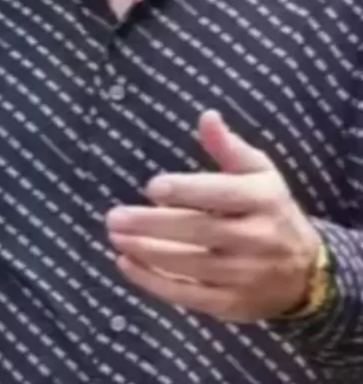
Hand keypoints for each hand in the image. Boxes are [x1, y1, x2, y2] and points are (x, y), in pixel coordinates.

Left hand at [106, 110, 320, 322]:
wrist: (305, 273)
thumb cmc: (270, 210)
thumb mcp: (259, 173)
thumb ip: (229, 148)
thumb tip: (207, 116)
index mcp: (263, 200)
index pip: (221, 194)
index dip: (187, 190)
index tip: (152, 186)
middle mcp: (256, 238)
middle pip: (200, 231)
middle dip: (154, 225)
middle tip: (115, 217)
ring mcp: (244, 275)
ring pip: (190, 265)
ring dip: (147, 252)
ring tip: (116, 237)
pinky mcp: (231, 304)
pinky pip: (188, 296)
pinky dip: (154, 282)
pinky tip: (126, 264)